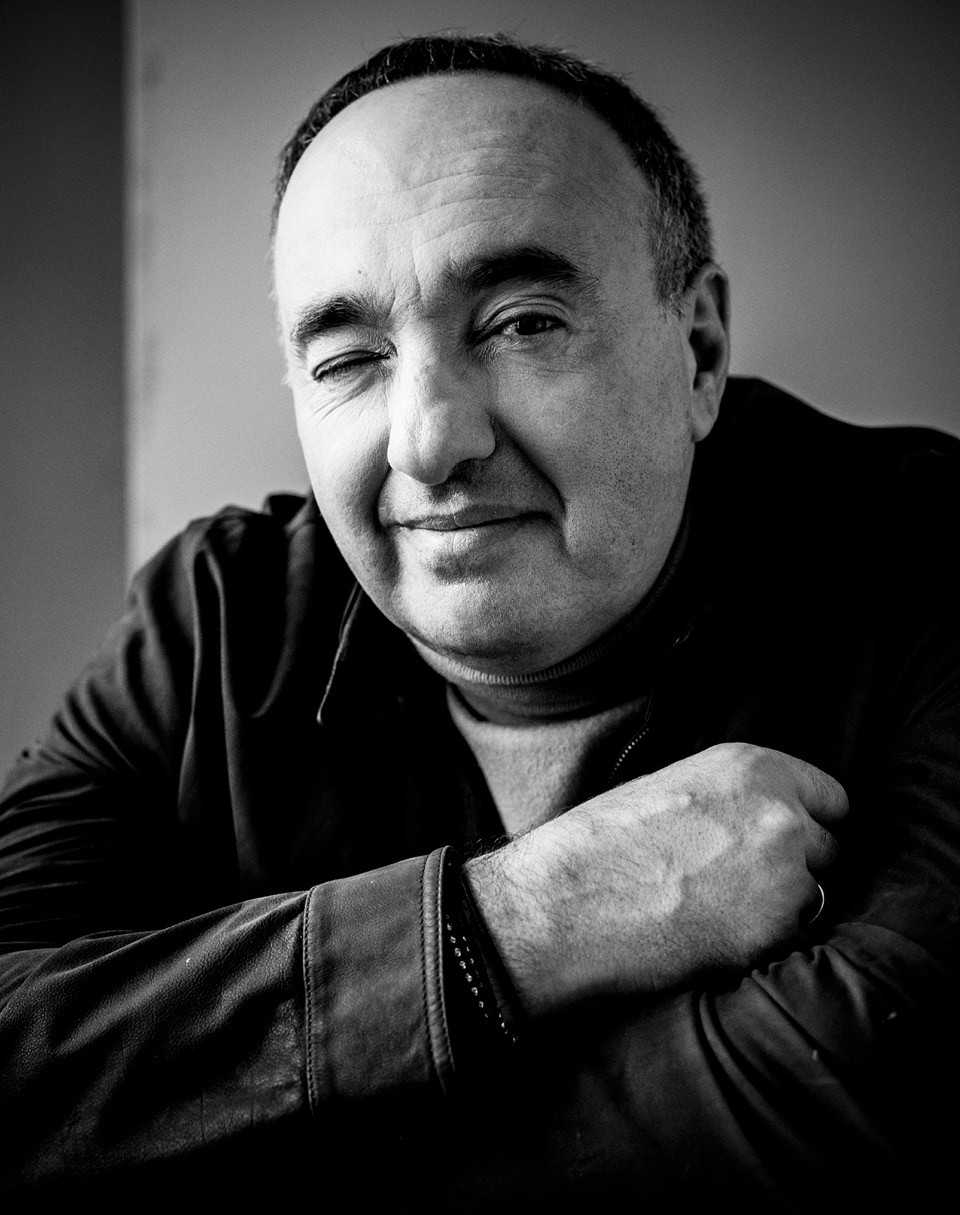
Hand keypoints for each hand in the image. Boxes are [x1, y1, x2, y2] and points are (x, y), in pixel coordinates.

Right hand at [466, 743, 846, 1014]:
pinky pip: (792, 939)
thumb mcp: (674, 786)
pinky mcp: (773, 933)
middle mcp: (780, 813)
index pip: (833, 798)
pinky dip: (764, 942)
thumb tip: (763, 819)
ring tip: (721, 911)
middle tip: (742, 883)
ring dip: (783, 907)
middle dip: (797, 866)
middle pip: (828, 848)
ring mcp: (784, 875)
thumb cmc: (603, 843)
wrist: (567, 902)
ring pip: (814, 896)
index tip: (787, 841)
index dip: (808, 822)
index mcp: (752, 767)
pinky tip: (714, 935)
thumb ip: (733, 797)